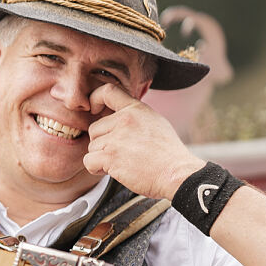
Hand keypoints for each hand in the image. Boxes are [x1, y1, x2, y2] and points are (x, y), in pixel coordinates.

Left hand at [85, 83, 203, 199]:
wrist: (177, 174)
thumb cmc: (168, 154)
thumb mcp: (155, 123)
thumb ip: (135, 116)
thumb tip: (116, 115)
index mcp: (136, 109)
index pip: (107, 91)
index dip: (94, 99)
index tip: (94, 110)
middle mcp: (124, 120)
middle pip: (94, 128)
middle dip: (102, 142)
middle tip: (121, 153)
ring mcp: (116, 138)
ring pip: (92, 146)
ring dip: (102, 157)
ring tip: (123, 162)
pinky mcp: (110, 156)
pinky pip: (88, 161)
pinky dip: (96, 168)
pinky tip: (113, 171)